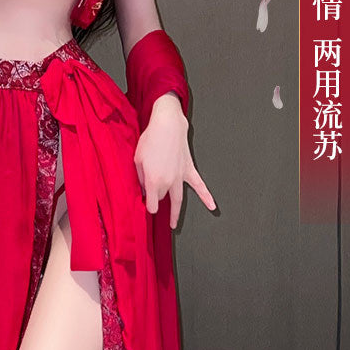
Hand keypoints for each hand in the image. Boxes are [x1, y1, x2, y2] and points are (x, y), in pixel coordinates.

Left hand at [133, 95, 216, 228]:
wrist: (168, 125)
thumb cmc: (151, 139)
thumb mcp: (137, 159)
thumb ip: (140, 177)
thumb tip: (144, 187)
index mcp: (154, 180)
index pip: (151, 203)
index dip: (148, 206)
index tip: (146, 206)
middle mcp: (168, 182)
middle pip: (162, 198)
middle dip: (157, 198)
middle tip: (153, 199)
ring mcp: (180, 177)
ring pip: (179, 200)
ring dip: (176, 213)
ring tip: (174, 224)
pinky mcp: (188, 170)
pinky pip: (199, 185)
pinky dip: (206, 196)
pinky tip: (212, 206)